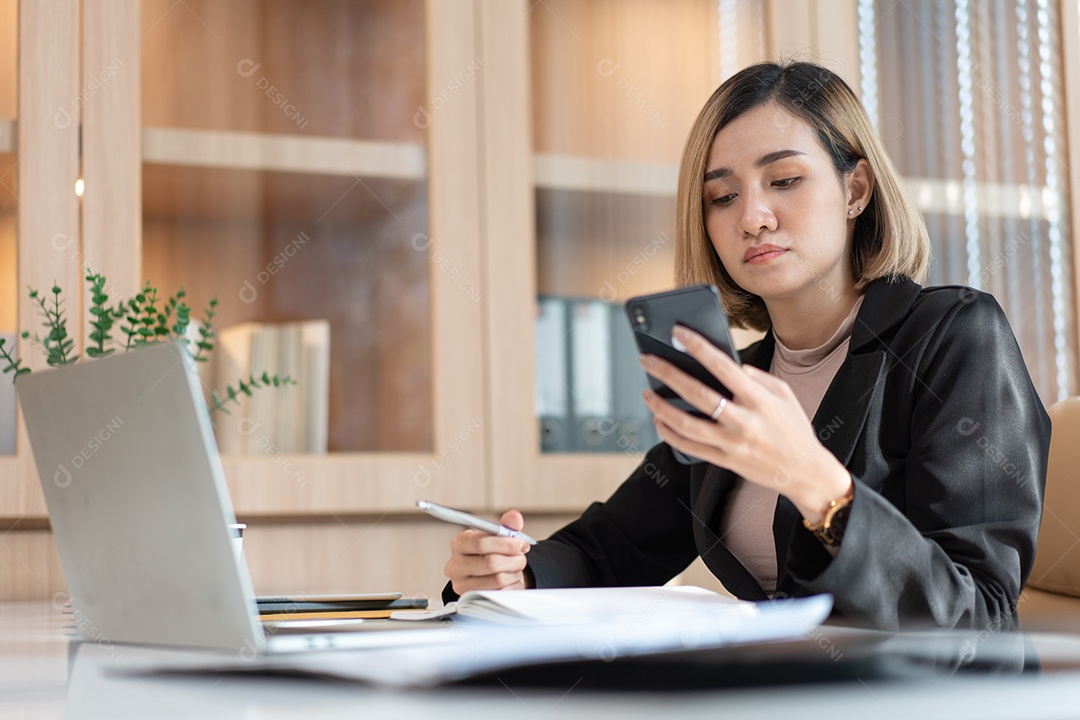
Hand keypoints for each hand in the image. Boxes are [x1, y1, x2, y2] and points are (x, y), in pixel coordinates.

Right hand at [444, 508, 532, 593]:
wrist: (489, 575)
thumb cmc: (493, 552)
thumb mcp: (500, 536)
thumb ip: (508, 525)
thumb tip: (515, 516)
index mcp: (459, 544)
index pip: (481, 543)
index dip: (505, 544)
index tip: (521, 544)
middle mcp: (454, 566)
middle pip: (490, 563)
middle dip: (513, 559)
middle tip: (522, 558)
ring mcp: (461, 586)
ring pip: (498, 579)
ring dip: (514, 573)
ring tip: (516, 568)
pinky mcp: (472, 601)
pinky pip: (500, 594)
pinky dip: (512, 586)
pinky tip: (511, 580)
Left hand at [640, 325, 850, 521]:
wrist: (805, 472)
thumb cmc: (793, 428)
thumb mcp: (784, 394)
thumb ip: (757, 376)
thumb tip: (731, 365)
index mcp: (759, 399)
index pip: (722, 366)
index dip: (697, 347)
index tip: (678, 333)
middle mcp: (743, 421)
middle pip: (697, 394)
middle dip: (667, 374)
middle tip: (646, 360)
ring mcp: (732, 443)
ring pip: (687, 425)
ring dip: (661, 407)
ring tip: (646, 393)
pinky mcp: (725, 461)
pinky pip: (689, 448)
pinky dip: (670, 434)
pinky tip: (659, 421)